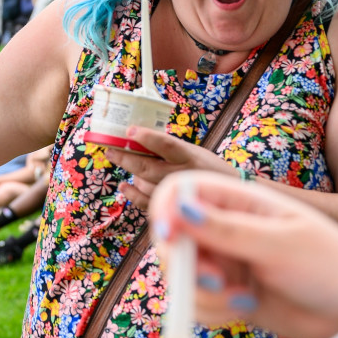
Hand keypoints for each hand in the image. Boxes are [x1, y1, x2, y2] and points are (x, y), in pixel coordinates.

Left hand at [105, 126, 228, 207]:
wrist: (227, 192)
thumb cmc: (204, 166)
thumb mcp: (191, 151)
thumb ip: (167, 148)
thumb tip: (135, 138)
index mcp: (189, 156)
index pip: (166, 145)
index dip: (147, 137)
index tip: (130, 130)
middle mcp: (182, 175)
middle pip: (147, 167)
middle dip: (124, 157)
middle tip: (110, 149)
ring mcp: (175, 193)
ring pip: (144, 184)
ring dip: (132, 174)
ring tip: (127, 164)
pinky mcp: (170, 207)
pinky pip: (144, 202)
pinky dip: (131, 193)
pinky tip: (124, 186)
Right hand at [148, 171, 337, 337]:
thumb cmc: (333, 265)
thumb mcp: (280, 244)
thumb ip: (226, 230)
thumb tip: (179, 209)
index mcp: (237, 201)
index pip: (181, 191)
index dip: (165, 210)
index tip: (169, 237)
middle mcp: (224, 228)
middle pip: (171, 237)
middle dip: (185, 263)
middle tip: (216, 280)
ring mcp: (224, 262)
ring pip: (181, 275)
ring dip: (202, 293)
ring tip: (243, 299)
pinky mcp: (226, 294)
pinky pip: (196, 303)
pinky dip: (211, 311)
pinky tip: (246, 308)